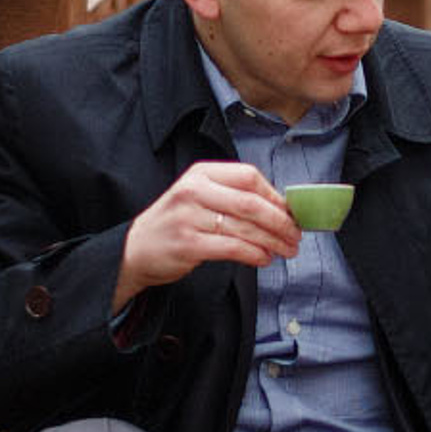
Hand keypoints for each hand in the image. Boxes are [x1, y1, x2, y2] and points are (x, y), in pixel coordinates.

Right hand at [117, 161, 296, 309]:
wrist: (134, 250)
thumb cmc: (176, 223)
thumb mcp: (198, 197)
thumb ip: (232, 196)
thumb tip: (279, 208)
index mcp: (201, 174)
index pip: (249, 177)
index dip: (275, 196)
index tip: (291, 212)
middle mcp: (194, 191)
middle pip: (251, 203)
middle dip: (280, 221)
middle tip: (296, 235)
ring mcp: (189, 217)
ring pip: (245, 227)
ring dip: (273, 241)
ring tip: (287, 249)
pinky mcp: (188, 244)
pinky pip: (233, 248)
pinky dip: (255, 254)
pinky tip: (264, 258)